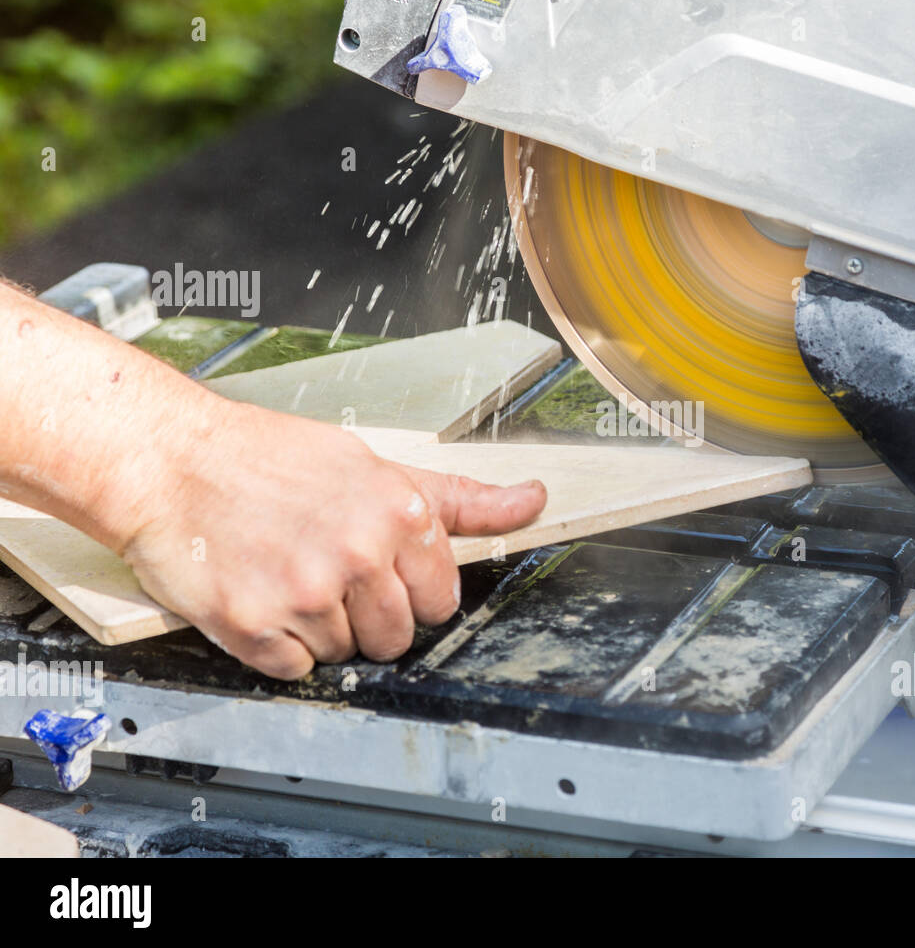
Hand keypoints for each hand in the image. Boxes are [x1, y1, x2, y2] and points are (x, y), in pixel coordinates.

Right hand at [120, 401, 545, 678]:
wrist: (168, 460)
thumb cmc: (267, 457)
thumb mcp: (375, 463)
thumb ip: (458, 498)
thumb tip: (533, 500)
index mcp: (398, 514)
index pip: (440, 601)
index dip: (411, 592)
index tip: (378, 571)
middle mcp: (358, 555)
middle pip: (397, 637)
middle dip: (369, 615)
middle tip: (327, 573)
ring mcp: (306, 594)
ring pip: (346, 654)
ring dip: (320, 628)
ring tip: (287, 573)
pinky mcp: (254, 626)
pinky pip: (295, 669)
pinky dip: (279, 646)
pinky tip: (263, 596)